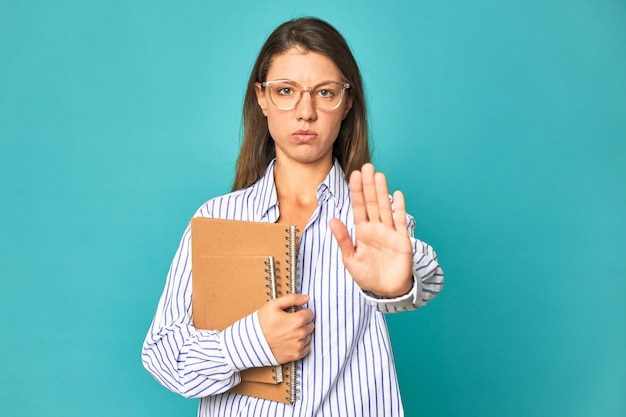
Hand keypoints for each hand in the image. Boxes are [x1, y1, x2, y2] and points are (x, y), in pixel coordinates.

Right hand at [257, 294, 313, 363]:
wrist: (251, 342)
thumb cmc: (261, 324)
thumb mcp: (274, 305)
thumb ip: (293, 299)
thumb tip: (306, 298)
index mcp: (297, 321)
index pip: (310, 313)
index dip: (302, 312)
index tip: (294, 314)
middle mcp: (300, 334)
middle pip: (310, 325)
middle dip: (303, 322)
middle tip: (290, 322)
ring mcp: (298, 346)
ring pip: (308, 336)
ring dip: (302, 333)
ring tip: (288, 332)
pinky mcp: (295, 355)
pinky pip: (306, 348)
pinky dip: (301, 344)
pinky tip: (291, 341)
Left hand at [329, 163, 412, 297]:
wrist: (386, 291)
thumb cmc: (367, 276)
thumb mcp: (350, 258)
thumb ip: (342, 239)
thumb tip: (332, 220)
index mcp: (362, 231)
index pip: (358, 207)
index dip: (357, 191)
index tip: (354, 175)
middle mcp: (376, 228)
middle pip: (372, 202)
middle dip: (369, 185)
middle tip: (366, 166)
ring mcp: (389, 232)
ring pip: (384, 208)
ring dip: (382, 191)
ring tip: (378, 175)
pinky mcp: (402, 240)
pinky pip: (399, 222)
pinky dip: (399, 208)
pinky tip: (397, 194)